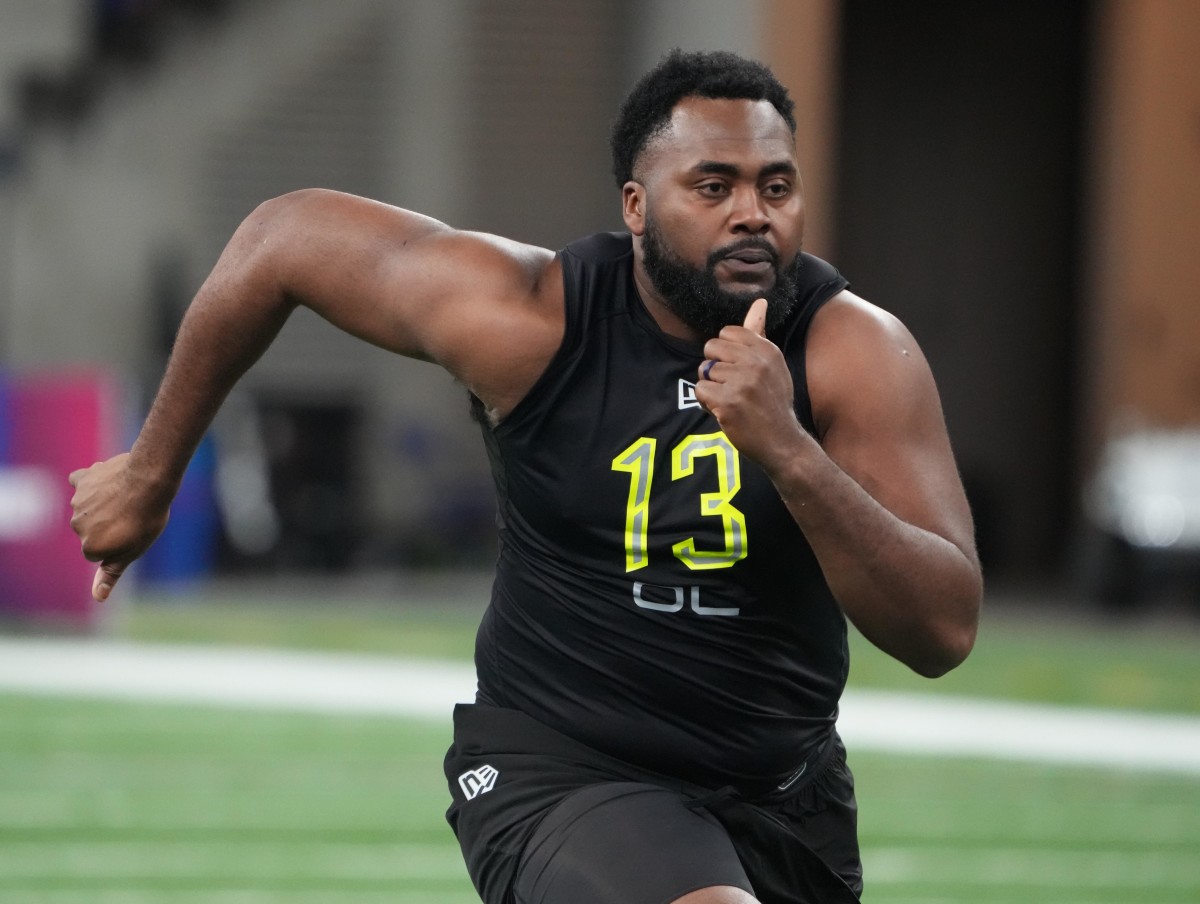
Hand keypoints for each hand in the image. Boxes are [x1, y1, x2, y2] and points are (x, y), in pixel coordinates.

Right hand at [68, 453, 170, 600]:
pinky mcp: (82, 480)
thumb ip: (112, 573)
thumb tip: (98, 598)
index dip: (117, 543)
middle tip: (130, 515)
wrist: (150, 480)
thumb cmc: (147, 518)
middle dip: (107, 524)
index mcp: (90, 547)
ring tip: (125, 498)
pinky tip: (106, 481)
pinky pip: (80, 483)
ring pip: (88, 508)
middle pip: (91, 530)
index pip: (98, 552)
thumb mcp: (134, 550)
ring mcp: (77, 502)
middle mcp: (77, 526)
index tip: (131, 534)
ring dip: (103, 504)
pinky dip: (90, 483)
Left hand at [693, 298, 807, 470]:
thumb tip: (759, 300)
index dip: (725, 353)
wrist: (783, 441)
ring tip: (732, 401)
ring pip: (704, 371)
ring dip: (712, 388)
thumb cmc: (773, 401)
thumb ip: (759, 333)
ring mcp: (742, 382)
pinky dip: (707, 403)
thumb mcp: (773, 364)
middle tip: (733, 387)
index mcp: (766, 349)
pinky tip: (725, 411)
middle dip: (715, 368)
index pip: (726, 333)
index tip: (739, 370)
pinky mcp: (728, 402)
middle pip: (710, 349)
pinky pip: (700, 391)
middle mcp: (756, 362)